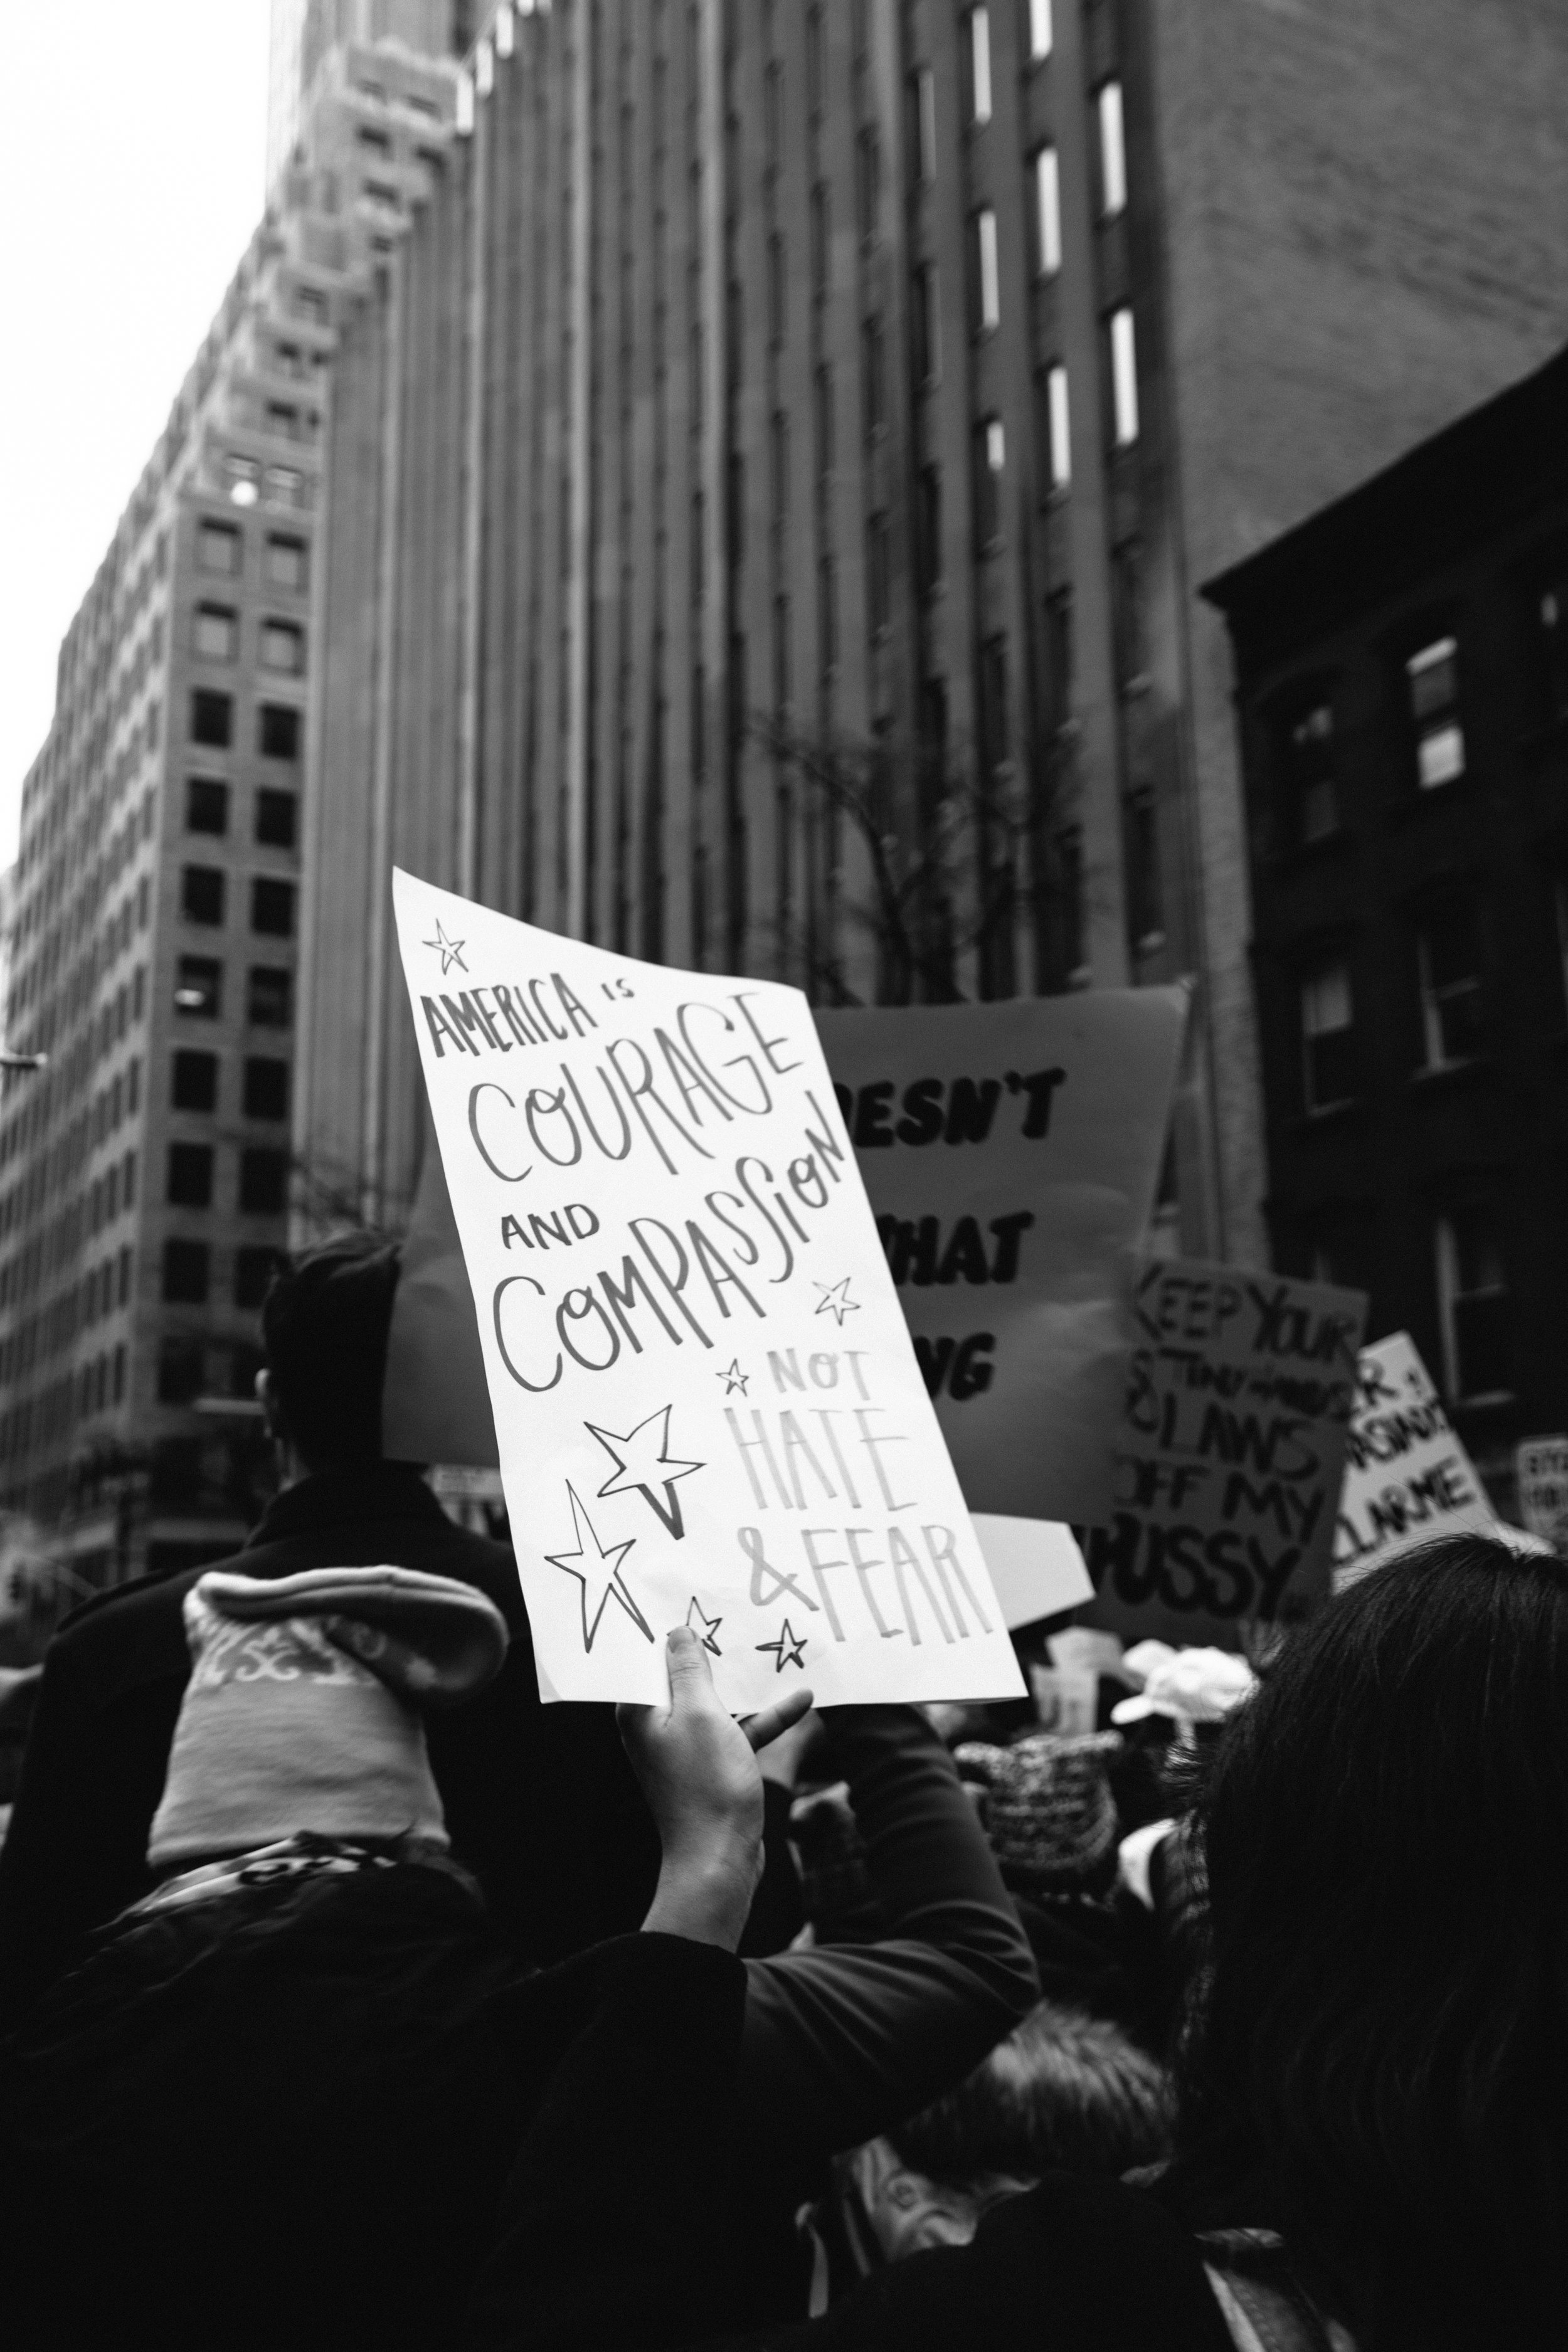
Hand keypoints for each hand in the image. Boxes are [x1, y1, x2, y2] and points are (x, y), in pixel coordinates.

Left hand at [618, 1627, 813, 1949]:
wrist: (720, 1860)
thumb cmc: (705, 1787)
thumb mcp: (701, 1715)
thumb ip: (690, 1670)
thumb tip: (678, 1632)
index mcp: (640, 1711)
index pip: (649, 1657)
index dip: (669, 1628)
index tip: (689, 1596)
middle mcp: (657, 1726)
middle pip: (685, 1676)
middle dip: (713, 1649)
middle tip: (736, 1613)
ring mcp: (687, 1747)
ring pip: (717, 1701)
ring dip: (745, 1683)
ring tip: (772, 1649)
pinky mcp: (713, 1766)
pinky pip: (738, 1729)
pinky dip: (764, 1716)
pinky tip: (801, 1699)